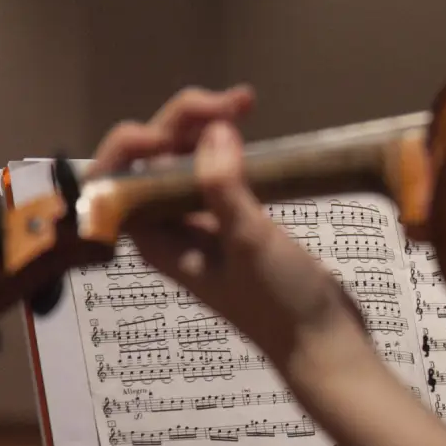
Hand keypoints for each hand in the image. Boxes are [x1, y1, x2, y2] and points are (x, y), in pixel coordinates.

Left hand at [88, 86, 370, 376]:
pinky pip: (221, 171)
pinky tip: (249, 129)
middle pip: (157, 159)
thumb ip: (224, 185)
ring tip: (244, 104)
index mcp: (157, 240)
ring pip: (190, 160)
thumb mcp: (249, 242)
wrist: (325, 342)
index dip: (136, 143)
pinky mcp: (240, 221)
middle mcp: (173, 229)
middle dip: (184, 123)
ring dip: (208, 126)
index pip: (120, 177)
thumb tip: (213, 129)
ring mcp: (207, 224)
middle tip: (235, 104)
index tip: (179, 129)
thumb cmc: (281, 303)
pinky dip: (231, 146)